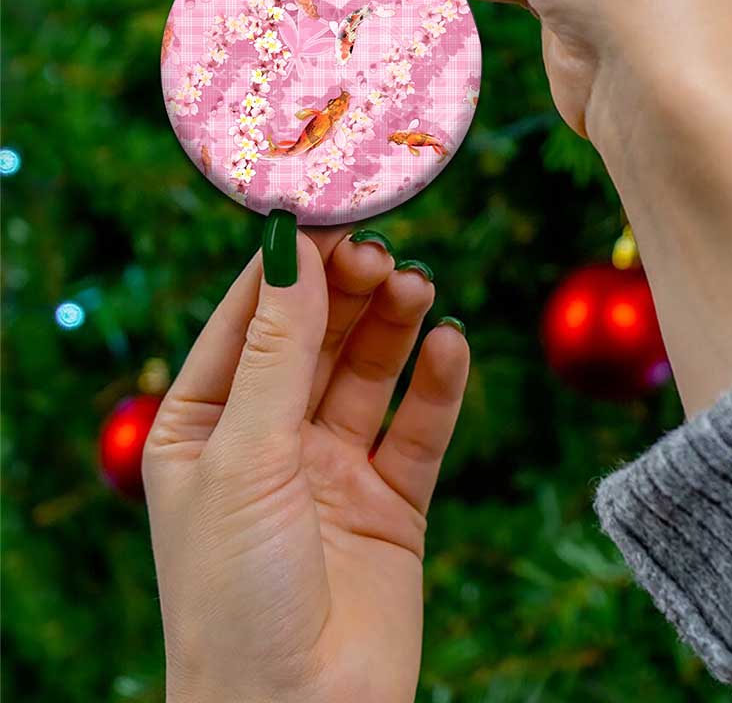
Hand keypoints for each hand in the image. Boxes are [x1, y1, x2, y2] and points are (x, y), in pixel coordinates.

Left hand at [144, 225, 468, 702]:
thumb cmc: (235, 595)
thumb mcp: (245, 456)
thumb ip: (277, 352)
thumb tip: (290, 248)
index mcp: (205, 426)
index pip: (248, 321)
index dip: (288, 266)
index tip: (329, 212)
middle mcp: (269, 440)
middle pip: (316, 338)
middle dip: (348, 291)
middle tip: (383, 252)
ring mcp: (332, 469)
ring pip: (369, 373)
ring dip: (394, 326)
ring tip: (418, 287)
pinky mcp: (392, 501)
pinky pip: (418, 428)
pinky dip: (437, 385)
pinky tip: (450, 345)